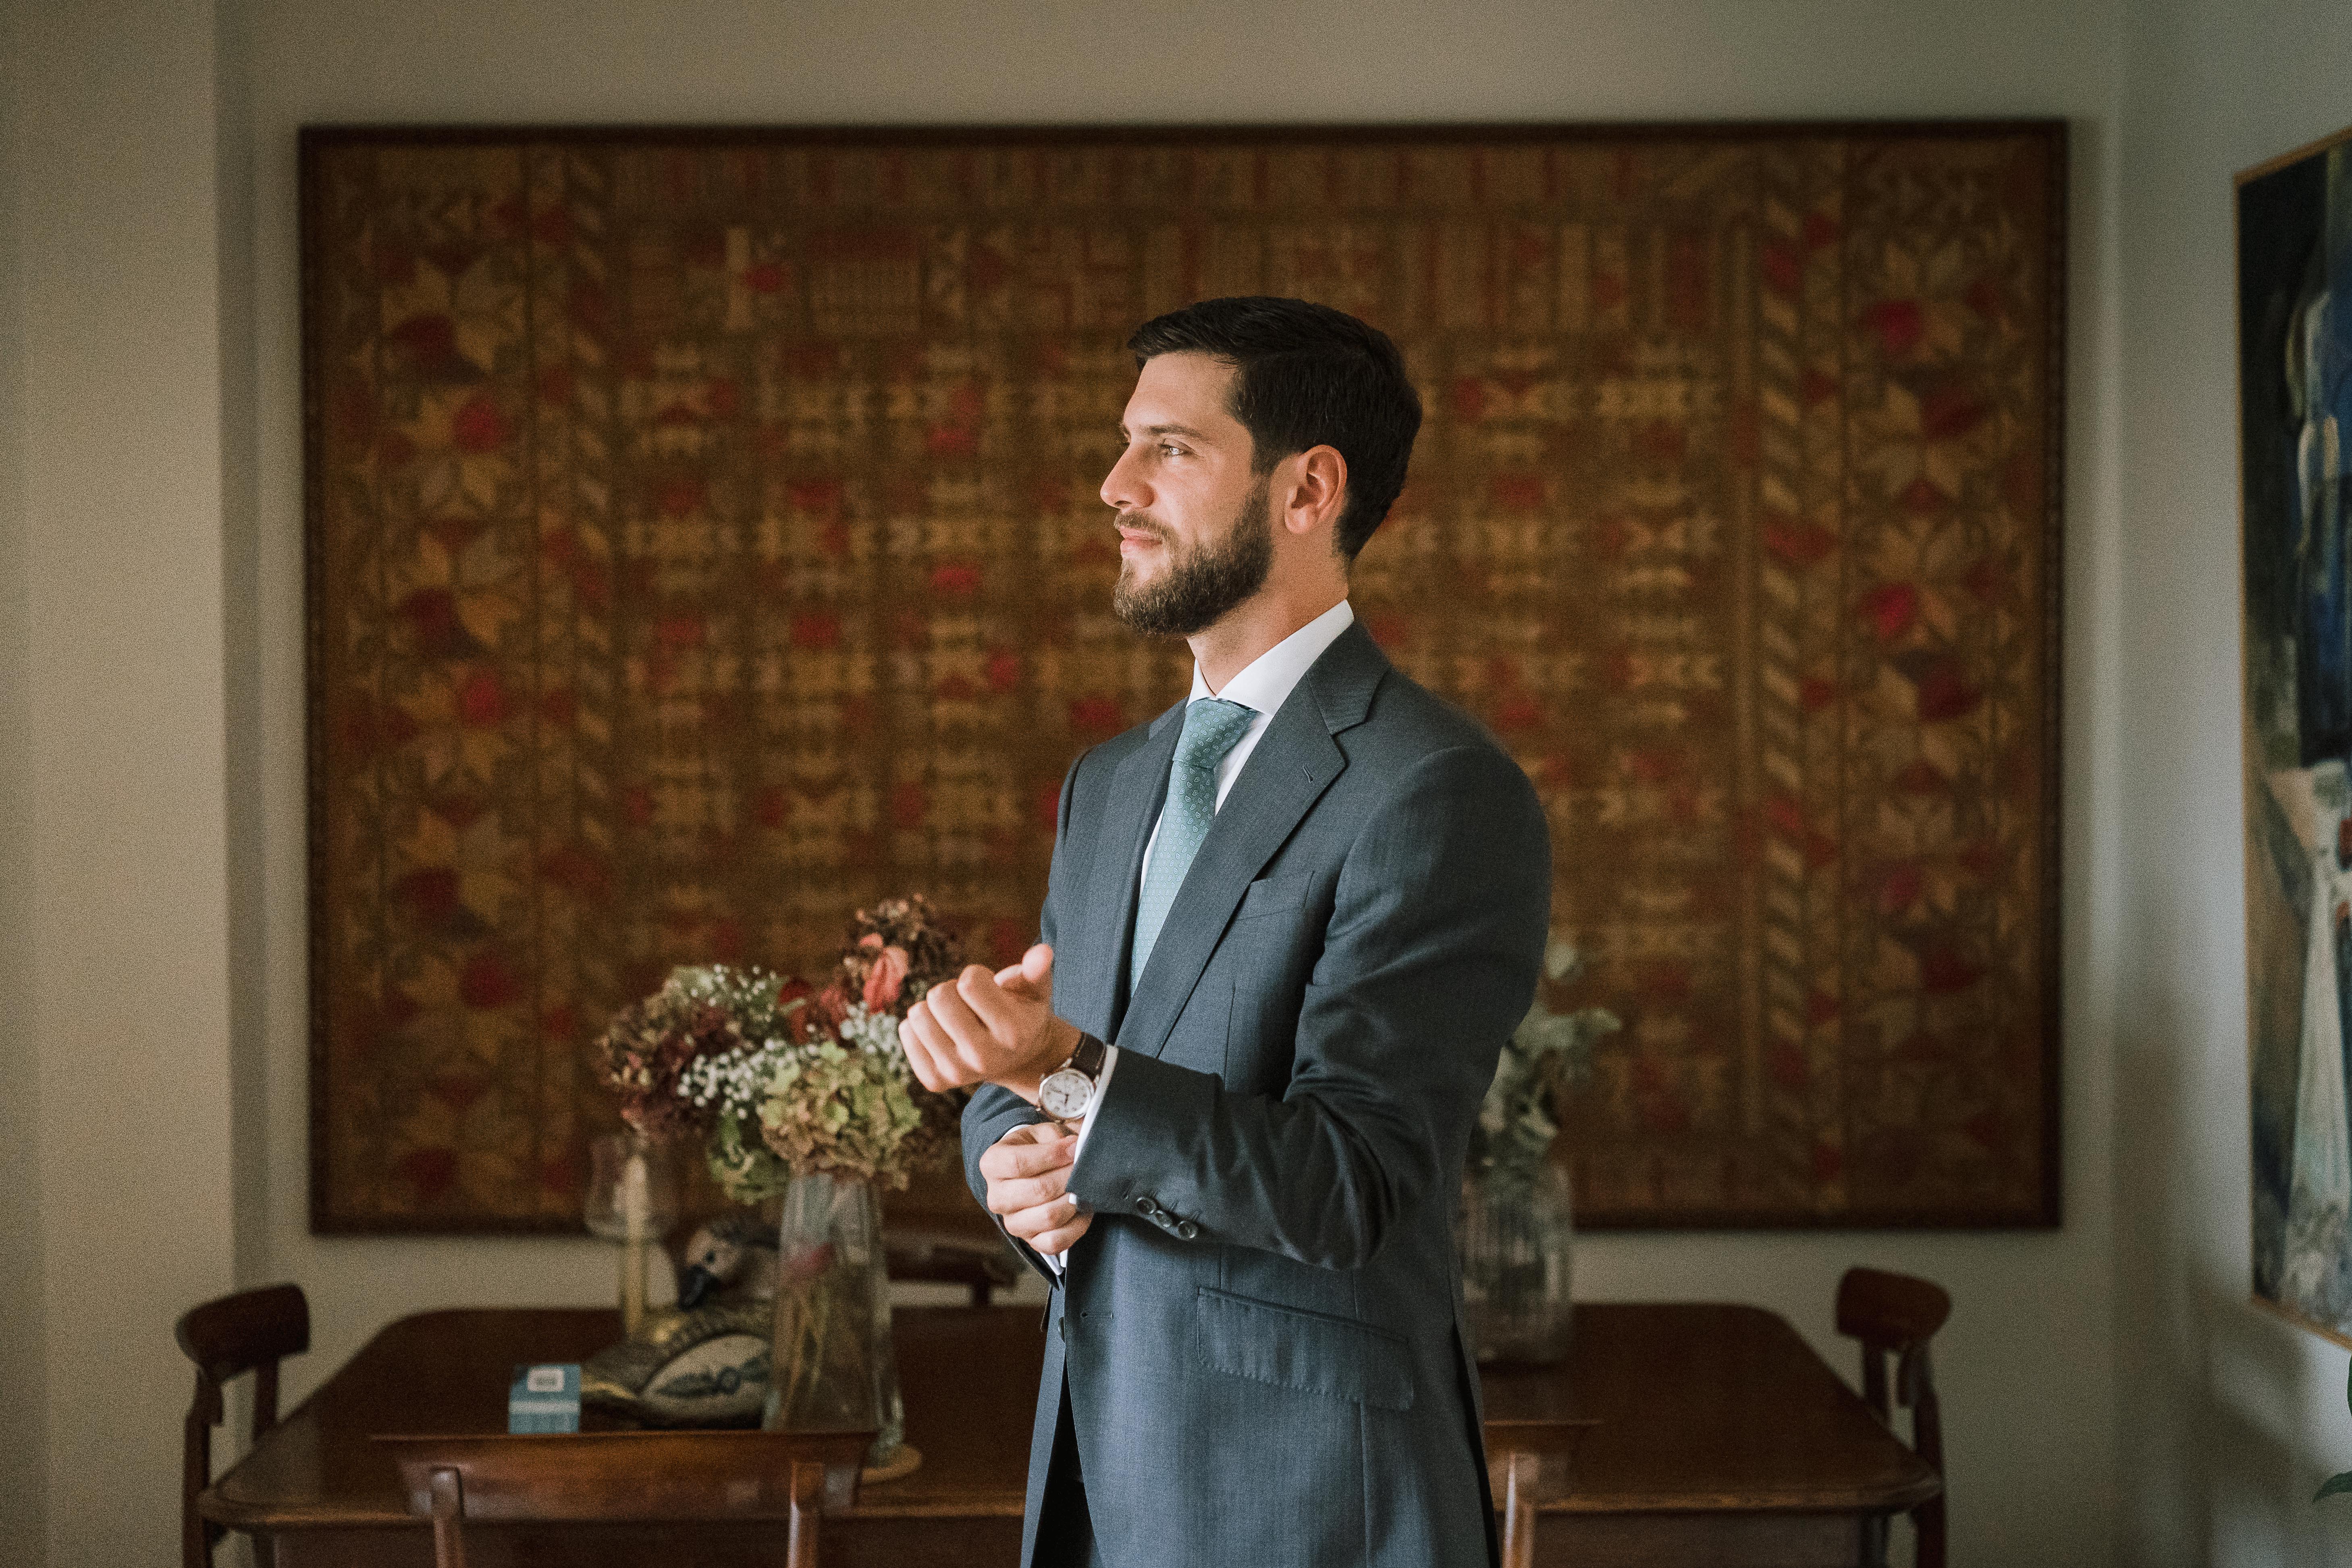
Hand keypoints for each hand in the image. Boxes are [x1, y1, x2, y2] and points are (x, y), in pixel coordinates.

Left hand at [901, 943, 1077, 1102]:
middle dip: (952, 990)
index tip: (988, 989)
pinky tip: (943, 1034)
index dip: (975, 976)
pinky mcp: (935, 1080)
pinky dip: (920, 1026)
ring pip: (918, 1015)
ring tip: (957, 1019)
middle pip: (938, 997)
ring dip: (934, 1008)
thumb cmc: (1022, 1012)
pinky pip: (906, 1033)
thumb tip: (1042, 951)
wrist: (1018, 1060)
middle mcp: (984, 1057)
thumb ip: (1037, 969)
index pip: (969, 982)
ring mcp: (957, 1072)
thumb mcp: (1035, 990)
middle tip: (969, 1005)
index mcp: (1013, 1032)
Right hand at [981, 1121, 1093, 1254]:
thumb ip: (1056, 1139)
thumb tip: (1074, 1150)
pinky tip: (1082, 1208)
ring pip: (1049, 1217)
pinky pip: (1056, 1242)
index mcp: (992, 1164)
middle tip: (1083, 1168)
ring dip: (1074, 1200)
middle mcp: (996, 1198)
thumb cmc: (1038, 1149)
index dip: (1051, 1156)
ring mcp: (1012, 1223)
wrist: (1032, 1173)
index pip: (1018, 1163)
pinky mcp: (1031, 1242)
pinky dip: (1076, 1226)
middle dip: (1068, 1177)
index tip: (1073, 1148)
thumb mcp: (1042, 1133)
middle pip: (1037, 1190)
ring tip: (1083, 1187)